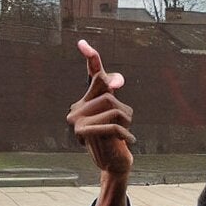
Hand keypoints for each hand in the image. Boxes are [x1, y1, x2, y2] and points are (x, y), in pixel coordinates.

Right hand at [67, 40, 134, 174]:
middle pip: (108, 92)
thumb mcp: (120, 114)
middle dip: (124, 110)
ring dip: (126, 122)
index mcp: (85, 101)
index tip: (83, 43)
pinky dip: (125, 134)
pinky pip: (112, 124)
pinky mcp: (83, 131)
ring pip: (113, 107)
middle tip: (123, 127)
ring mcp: (77, 120)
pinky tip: (130, 141)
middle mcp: (76, 108)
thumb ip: (117, 96)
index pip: (92, 75)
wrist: (113, 162)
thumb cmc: (118, 137)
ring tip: (123, 134)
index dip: (92, 58)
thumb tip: (114, 82)